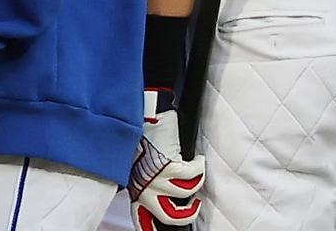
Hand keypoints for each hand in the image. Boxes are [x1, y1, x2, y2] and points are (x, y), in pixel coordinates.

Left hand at [129, 91, 203, 228]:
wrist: (141, 116)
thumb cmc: (138, 137)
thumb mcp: (137, 166)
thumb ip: (146, 182)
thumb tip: (161, 190)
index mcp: (136, 192)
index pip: (143, 222)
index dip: (154, 230)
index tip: (162, 230)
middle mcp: (146, 189)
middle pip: (169, 217)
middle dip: (187, 215)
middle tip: (194, 206)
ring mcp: (159, 179)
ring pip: (187, 194)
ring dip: (197, 183)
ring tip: (198, 173)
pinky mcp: (171, 166)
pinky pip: (194, 174)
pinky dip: (199, 166)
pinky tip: (198, 159)